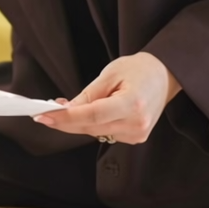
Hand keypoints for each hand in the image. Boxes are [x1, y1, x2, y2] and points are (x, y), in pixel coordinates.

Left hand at [32, 52, 181, 144]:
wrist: (164, 76)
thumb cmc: (139, 69)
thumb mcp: (110, 74)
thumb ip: (87, 95)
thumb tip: (64, 110)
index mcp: (133, 104)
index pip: (92, 116)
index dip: (65, 118)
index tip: (44, 116)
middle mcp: (137, 124)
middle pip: (91, 127)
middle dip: (65, 121)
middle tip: (45, 112)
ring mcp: (137, 134)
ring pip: (95, 133)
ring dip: (76, 123)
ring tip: (65, 108)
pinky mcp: (136, 138)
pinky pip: (105, 133)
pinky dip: (91, 125)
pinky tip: (85, 114)